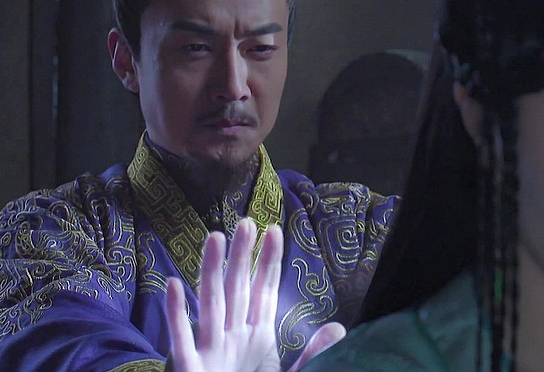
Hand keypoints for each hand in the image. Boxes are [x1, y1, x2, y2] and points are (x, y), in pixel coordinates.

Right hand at [165, 220, 347, 371]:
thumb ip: (312, 355)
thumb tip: (338, 327)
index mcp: (256, 337)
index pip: (264, 291)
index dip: (269, 262)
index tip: (276, 230)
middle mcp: (232, 338)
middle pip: (238, 289)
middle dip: (242, 256)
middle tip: (247, 220)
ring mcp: (211, 353)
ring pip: (210, 305)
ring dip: (210, 271)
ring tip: (214, 237)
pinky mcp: (192, 370)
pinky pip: (182, 341)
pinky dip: (176, 315)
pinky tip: (172, 285)